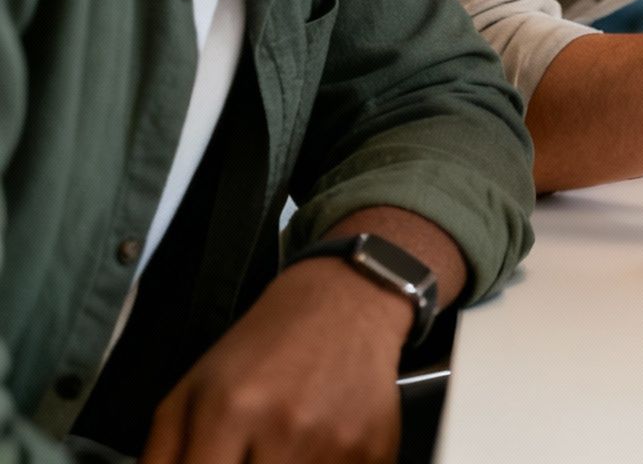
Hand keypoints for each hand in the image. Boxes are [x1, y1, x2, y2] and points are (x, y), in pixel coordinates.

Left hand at [140, 256, 411, 463]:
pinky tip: (320, 446)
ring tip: (284, 448)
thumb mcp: (190, 391)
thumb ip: (160, 455)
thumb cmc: (262, 349)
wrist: (346, 300)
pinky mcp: (375, 448)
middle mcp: (283, 428)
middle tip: (249, 454)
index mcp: (228, 411)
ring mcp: (334, 441)